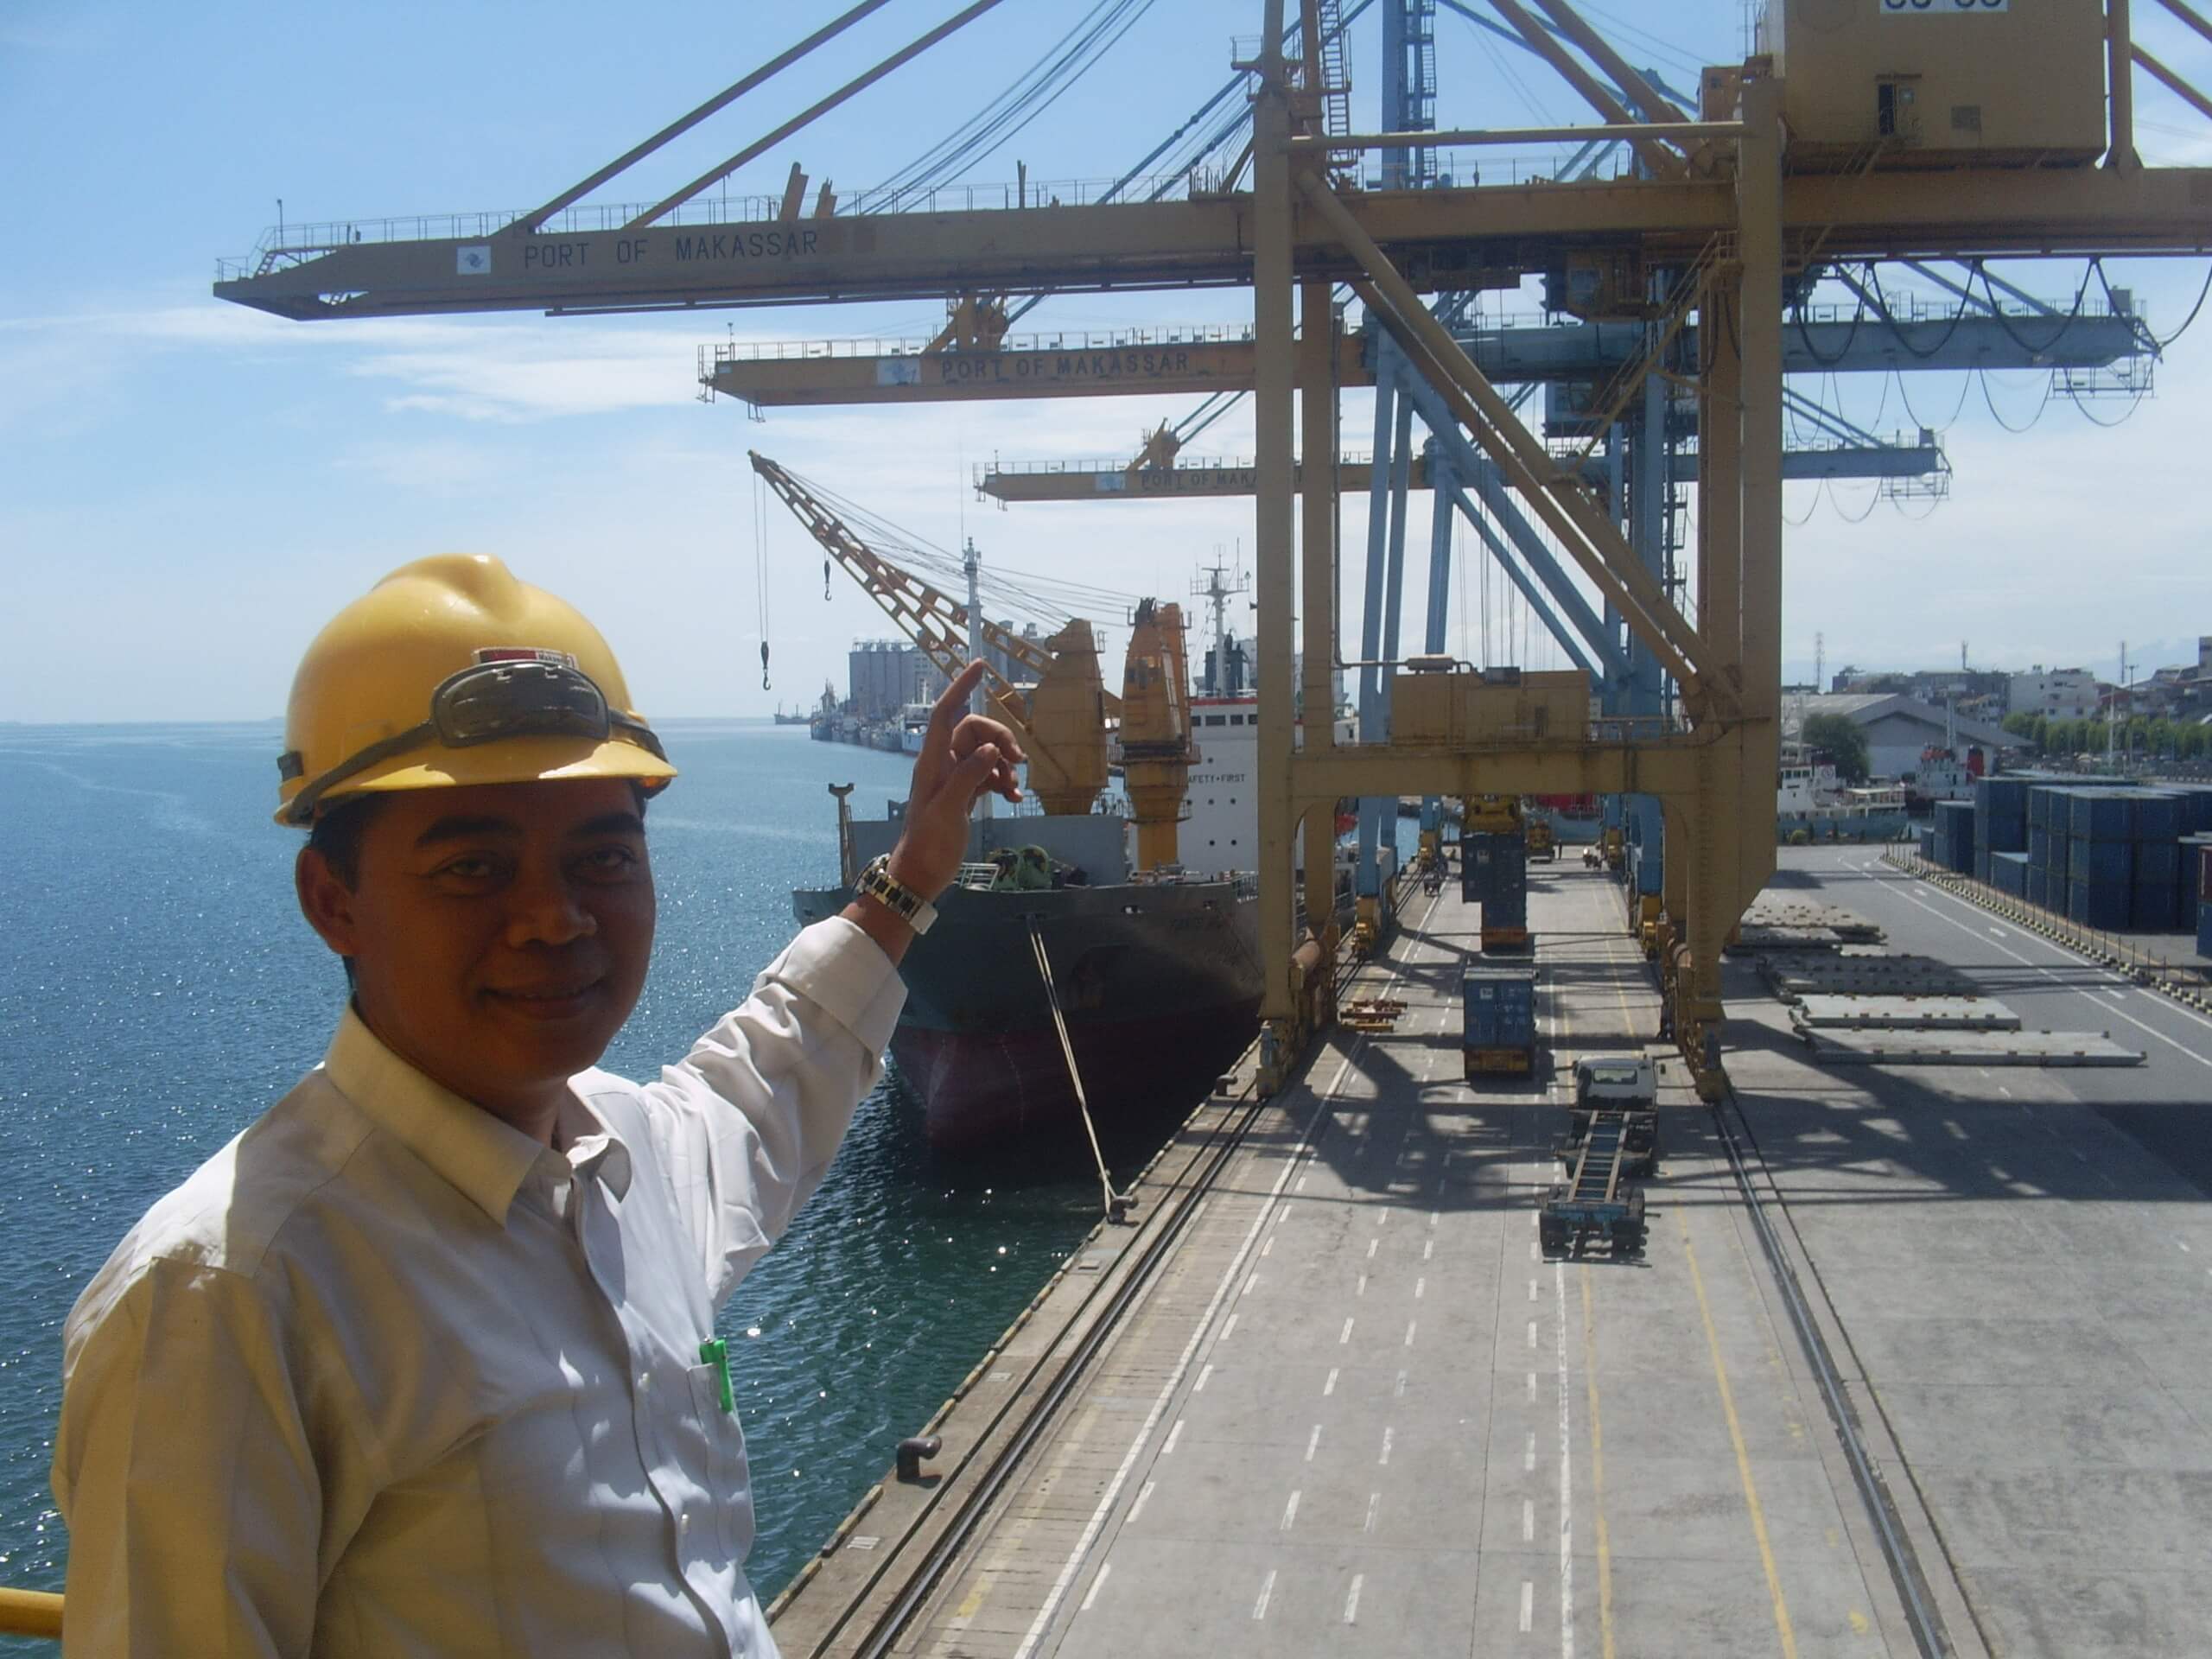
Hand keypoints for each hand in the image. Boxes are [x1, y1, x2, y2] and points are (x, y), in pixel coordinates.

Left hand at [886, 662, 1026, 900]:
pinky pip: (989, 774)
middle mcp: (943, 763)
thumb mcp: (947, 809)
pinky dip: (1003, 782)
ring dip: (1005, 766)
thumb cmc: (928, 842)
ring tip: (1015, 788)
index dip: (960, 688)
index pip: (944, 713)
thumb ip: (968, 776)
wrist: (922, 873)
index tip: (979, 666)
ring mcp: (955, 777)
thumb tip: (992, 749)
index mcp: (932, 760)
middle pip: (976, 731)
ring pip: (987, 753)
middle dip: (1001, 740)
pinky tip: (1013, 798)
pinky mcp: (965, 792)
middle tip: (1019, 761)